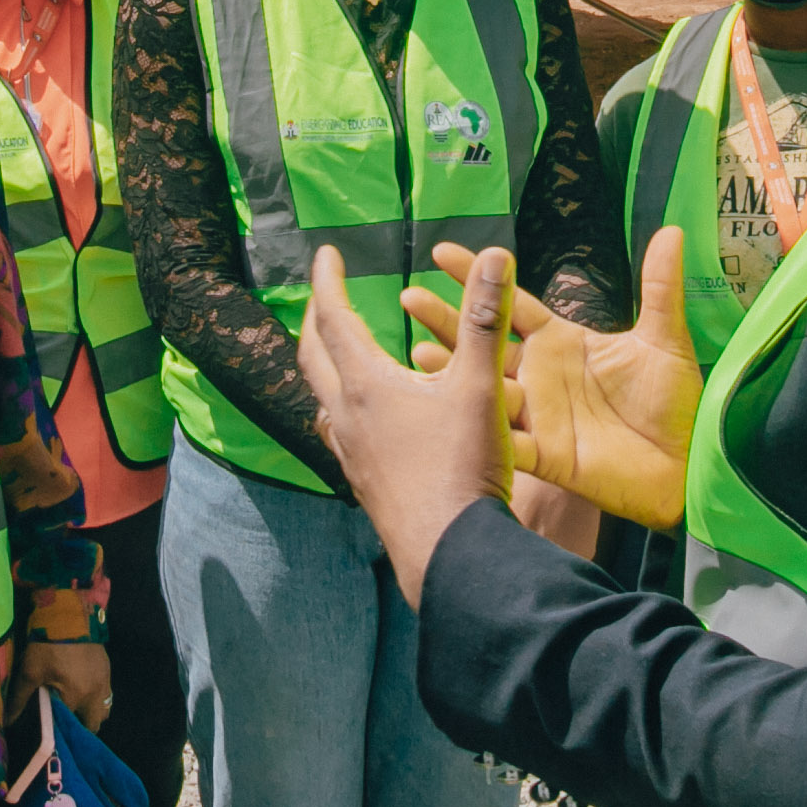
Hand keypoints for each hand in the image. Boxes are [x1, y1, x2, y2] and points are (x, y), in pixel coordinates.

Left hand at [14, 639, 112, 737]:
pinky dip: (95, 697)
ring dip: (91, 713)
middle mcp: (95, 694)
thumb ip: (20, 699)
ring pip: (104, 709)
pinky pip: (106, 693)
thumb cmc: (47, 644)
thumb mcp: (30, 671)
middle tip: (64, 721)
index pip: (70, 726)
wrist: (68, 613)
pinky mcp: (107, 669)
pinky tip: (80, 689)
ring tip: (73, 707)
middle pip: (94, 724)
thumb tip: (8, 721)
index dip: (60, 730)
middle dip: (81, 727)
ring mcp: (105, 681)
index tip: (50, 731)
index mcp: (76, 697)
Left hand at [302, 244, 518, 604]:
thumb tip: (493, 256)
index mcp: (366, 385)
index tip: (326, 252)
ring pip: (322, 397)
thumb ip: (484, 320)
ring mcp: (350, 454)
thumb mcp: (480, 388)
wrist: (450, 554)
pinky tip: (366, 419)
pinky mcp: (363, 483)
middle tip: (326, 296)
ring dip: (325, 365)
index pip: (333, 317)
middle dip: (317, 319)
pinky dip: (344, 406)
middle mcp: (346, 417)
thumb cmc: (462, 468)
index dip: (327, 281)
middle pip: (313, 356)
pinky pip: (339, 432)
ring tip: (342, 353)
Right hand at [406, 232, 700, 531]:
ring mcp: (538, 415)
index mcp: (563, 343)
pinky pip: (501, 437)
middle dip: (447, 319)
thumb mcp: (665, 339)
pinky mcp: (544, 455)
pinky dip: (475, 423)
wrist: (690, 463)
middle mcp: (541, 376)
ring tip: (417, 352)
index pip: (512, 303)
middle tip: (408, 296)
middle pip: (485, 341)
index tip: (442, 252)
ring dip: (451, 371)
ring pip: (483, 387)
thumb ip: (659, 287)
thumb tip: (672, 231)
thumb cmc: (677, 402)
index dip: (479, 278)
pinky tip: (447, 408)